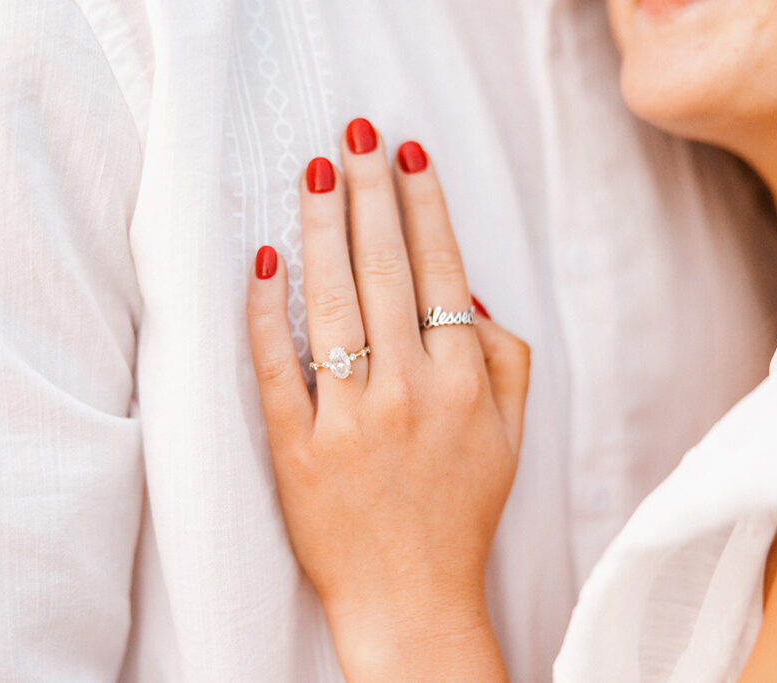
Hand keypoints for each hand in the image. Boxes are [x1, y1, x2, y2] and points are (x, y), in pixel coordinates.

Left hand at [246, 118, 529, 679]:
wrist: (410, 599)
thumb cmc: (460, 512)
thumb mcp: (511, 438)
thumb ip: (506, 361)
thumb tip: (473, 296)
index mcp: (464, 384)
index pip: (441, 274)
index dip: (425, 208)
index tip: (409, 157)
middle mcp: (409, 393)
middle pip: (386, 272)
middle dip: (371, 193)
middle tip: (357, 136)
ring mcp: (350, 420)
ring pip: (332, 304)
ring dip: (322, 229)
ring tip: (315, 173)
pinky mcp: (297, 449)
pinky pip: (278, 367)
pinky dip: (267, 310)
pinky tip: (265, 259)